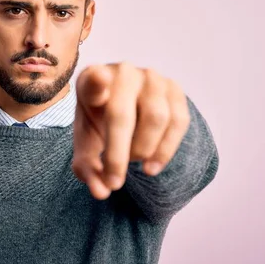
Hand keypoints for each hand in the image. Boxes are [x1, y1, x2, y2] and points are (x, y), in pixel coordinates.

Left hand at [72, 62, 190, 199]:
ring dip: (143, 149)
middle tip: (115, 183)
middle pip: (121, 113)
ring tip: (134, 162)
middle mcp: (122, 71)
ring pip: (156, 117)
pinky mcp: (174, 88)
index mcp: (91, 79)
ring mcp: (151, 77)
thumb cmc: (99, 123)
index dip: (96, 81)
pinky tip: (152, 166)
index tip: (98, 80)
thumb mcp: (86, 144)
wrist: (124, 106)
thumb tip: (101, 192)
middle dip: (118, 153)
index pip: (93, 78)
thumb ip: (87, 168)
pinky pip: (178, 121)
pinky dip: (166, 149)